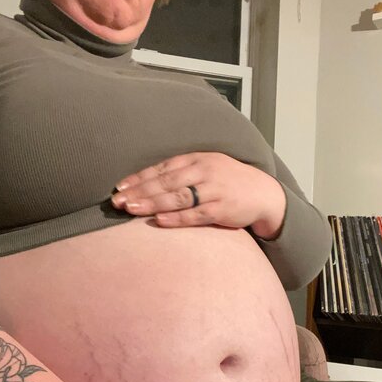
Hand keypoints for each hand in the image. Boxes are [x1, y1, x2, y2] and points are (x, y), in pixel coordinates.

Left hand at [111, 152, 285, 239]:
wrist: (263, 193)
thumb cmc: (228, 182)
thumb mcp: (207, 168)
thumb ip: (181, 173)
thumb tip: (148, 184)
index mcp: (197, 159)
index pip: (162, 168)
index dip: (139, 178)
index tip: (119, 187)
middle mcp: (203, 171)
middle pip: (165, 182)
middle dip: (139, 191)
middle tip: (117, 201)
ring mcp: (213, 190)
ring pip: (177, 197)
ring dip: (152, 203)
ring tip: (131, 209)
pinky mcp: (222, 209)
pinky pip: (195, 214)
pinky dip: (176, 218)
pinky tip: (159, 221)